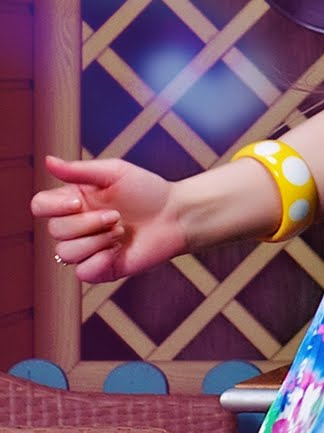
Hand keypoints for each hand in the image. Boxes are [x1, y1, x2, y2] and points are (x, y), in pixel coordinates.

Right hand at [32, 155, 187, 283]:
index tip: (79, 201)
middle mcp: (76, 226)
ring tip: (121, 232)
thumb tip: (47, 160)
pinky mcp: (100, 269)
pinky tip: (118, 251)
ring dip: (96, 241)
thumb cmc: (147, 190)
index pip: (39, 206)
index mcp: (73, 201)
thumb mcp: (114, 173)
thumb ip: (79, 170)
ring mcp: (87, 249)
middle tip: (116, 216)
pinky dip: (100, 261)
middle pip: (55, 230)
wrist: (175, 215)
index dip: (53, 206)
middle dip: (87, 223)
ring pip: (65, 253)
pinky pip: (82, 272)